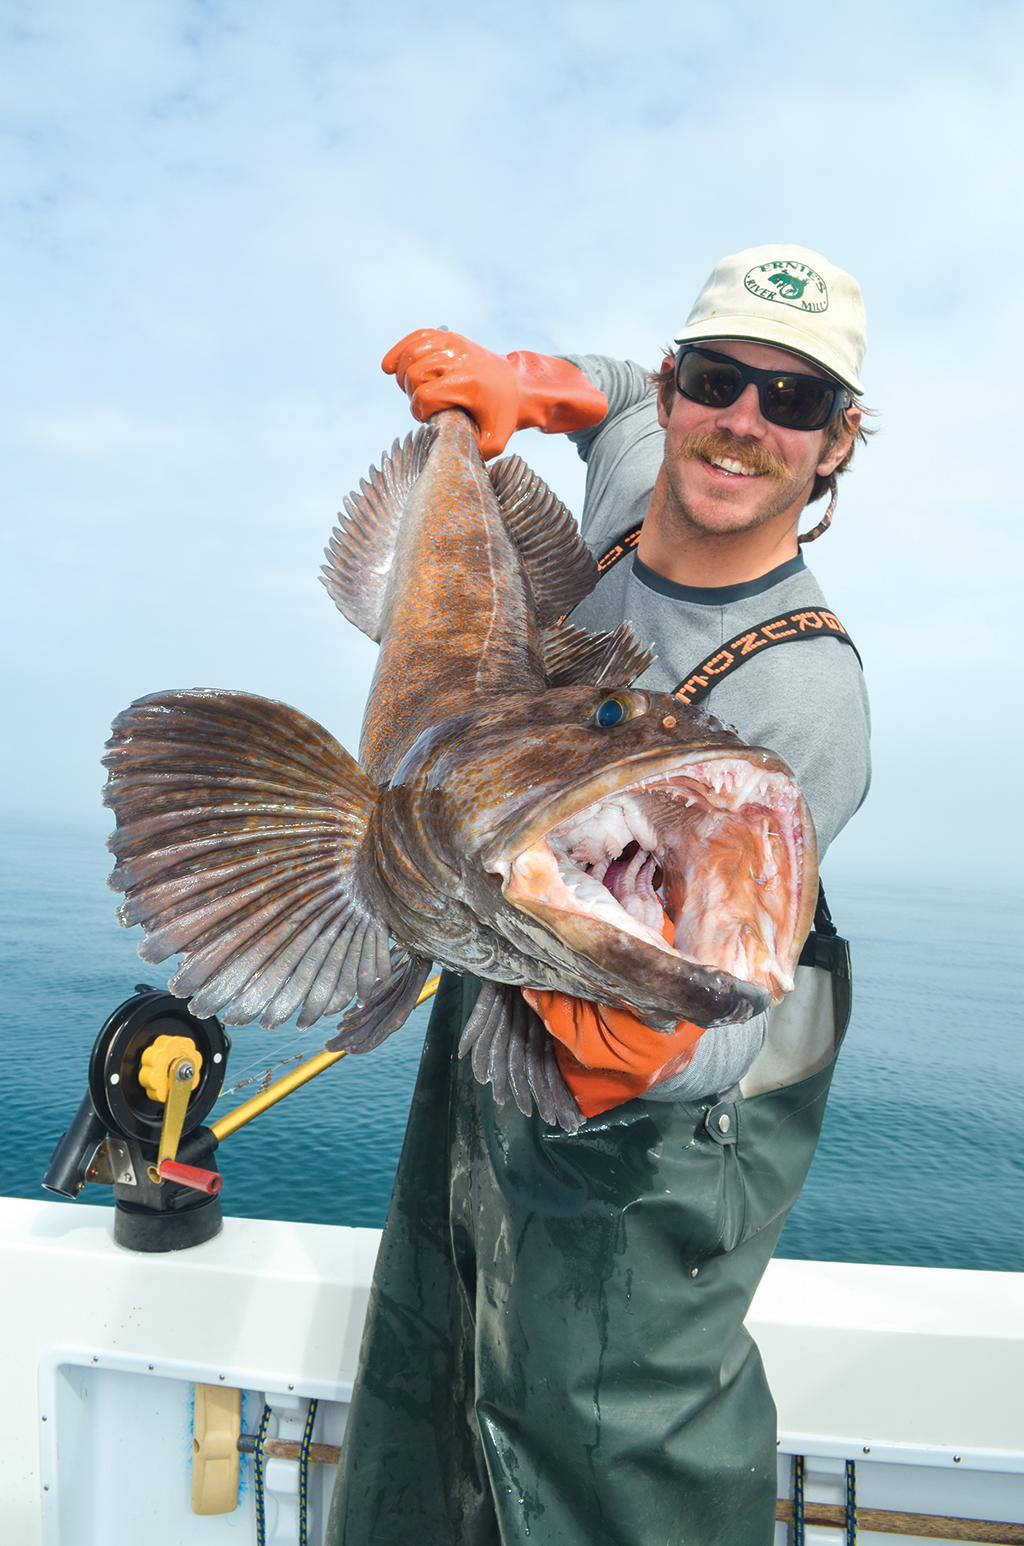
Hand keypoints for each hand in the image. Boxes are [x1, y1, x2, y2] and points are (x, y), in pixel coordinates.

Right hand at [382, 330, 519, 458]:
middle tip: (423, 405)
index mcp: (467, 383)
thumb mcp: (495, 440)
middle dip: (411, 394)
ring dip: (405, 376)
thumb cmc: (503, 413)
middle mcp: (458, 359)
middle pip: (414, 374)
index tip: (429, 418)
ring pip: (411, 355)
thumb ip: (475, 453)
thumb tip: (452, 459)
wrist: (518, 384)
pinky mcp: (448, 337)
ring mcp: (453, 344)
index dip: (419, 412)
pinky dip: (400, 351)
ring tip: (413, 389)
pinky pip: (416, 338)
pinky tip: (390, 367)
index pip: (425, 396)